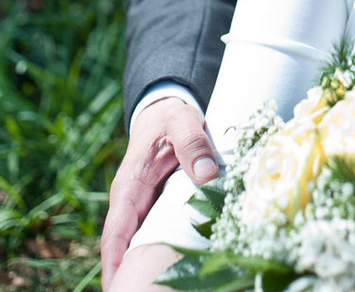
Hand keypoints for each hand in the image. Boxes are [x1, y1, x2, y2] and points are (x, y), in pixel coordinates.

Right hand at [101, 98, 218, 290]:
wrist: (169, 113)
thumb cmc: (172, 117)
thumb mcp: (182, 120)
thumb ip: (192, 142)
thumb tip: (206, 174)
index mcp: (129, 186)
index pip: (115, 233)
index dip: (115, 263)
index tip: (118, 290)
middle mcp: (132, 204)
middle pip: (127, 248)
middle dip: (133, 275)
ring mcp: (145, 209)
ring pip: (144, 245)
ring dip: (151, 268)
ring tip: (166, 289)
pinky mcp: (160, 211)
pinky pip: (161, 236)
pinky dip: (168, 253)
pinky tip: (185, 269)